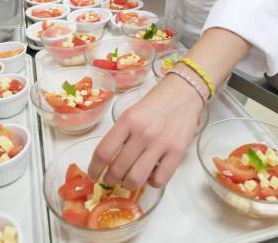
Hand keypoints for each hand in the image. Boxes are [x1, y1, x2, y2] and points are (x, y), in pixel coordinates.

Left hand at [88, 75, 202, 189]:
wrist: (184, 92)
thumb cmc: (155, 102)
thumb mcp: (131, 112)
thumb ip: (121, 133)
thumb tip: (108, 160)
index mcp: (128, 120)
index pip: (103, 152)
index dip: (94, 168)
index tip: (93, 175)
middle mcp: (143, 133)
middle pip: (118, 169)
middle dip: (110, 179)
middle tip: (111, 179)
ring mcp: (161, 144)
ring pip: (135, 179)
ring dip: (128, 184)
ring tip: (129, 180)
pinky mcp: (177, 153)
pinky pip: (159, 180)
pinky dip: (151, 182)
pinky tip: (151, 173)